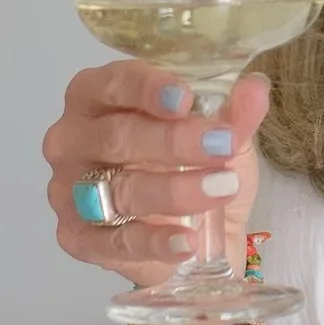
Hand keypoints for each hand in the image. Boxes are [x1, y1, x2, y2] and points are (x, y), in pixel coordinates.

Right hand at [42, 64, 268, 292]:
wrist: (198, 234)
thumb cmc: (195, 166)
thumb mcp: (222, 134)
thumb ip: (235, 112)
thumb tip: (255, 88)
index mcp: (97, 96)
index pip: (113, 83)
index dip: (148, 89)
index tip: (186, 99)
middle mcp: (72, 139)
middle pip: (116, 136)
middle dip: (173, 140)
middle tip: (222, 144)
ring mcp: (68, 191)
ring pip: (119, 189)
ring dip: (174, 190)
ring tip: (221, 188)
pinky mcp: (77, 238)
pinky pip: (114, 241)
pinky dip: (154, 241)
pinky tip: (186, 240)